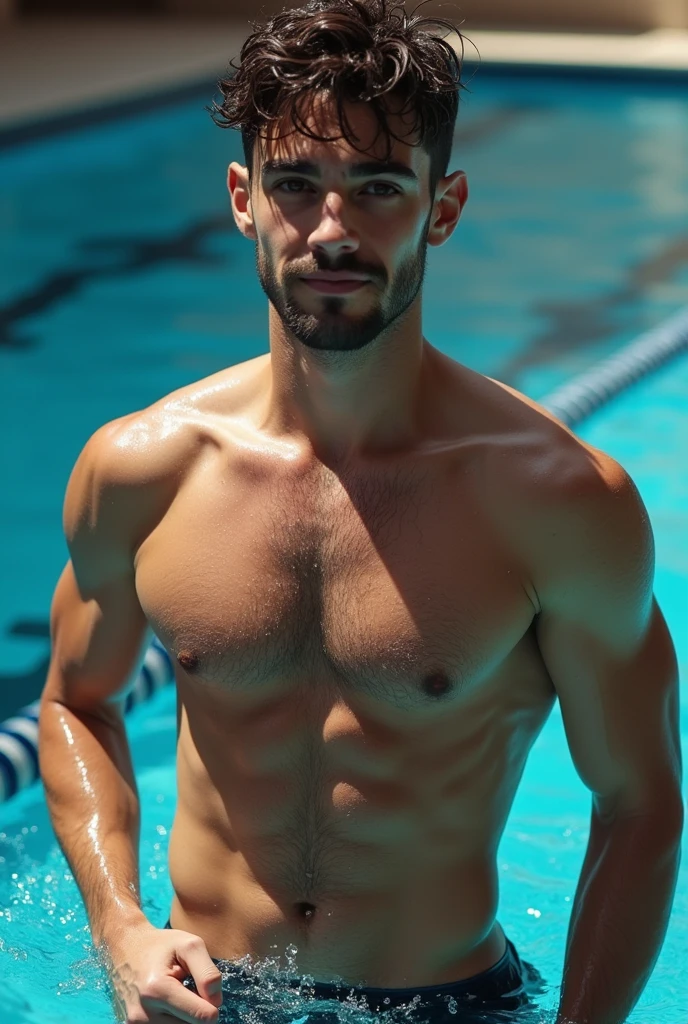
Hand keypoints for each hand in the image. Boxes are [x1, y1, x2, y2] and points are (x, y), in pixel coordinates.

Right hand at [103, 921, 223, 1022]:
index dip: (212, 1004)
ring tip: (176, 996)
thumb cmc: (161, 945)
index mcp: (157, 990)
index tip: (203, 988)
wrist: (125, 948)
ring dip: (184, 1017)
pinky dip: (173, 1020)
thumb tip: (216, 1003)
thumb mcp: (190, 945)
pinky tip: (168, 1005)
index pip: (201, 1017)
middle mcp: (142, 1014)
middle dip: (197, 1011)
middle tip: (187, 988)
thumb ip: (208, 973)